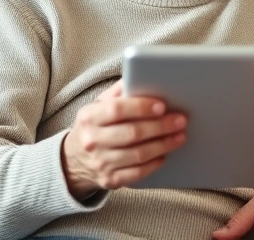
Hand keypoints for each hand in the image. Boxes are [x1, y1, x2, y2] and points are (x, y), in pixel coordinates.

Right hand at [61, 80, 186, 198]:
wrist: (73, 160)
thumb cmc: (95, 126)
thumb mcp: (99, 105)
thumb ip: (118, 91)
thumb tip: (140, 74)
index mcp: (89, 117)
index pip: (117, 110)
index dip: (142, 107)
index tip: (162, 105)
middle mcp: (92, 141)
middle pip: (132, 133)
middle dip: (161, 126)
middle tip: (180, 120)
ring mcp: (100, 163)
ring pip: (138, 155)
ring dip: (163, 145)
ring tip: (180, 136)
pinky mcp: (110, 180)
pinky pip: (137, 174)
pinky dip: (154, 164)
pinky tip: (165, 155)